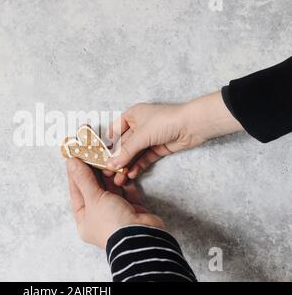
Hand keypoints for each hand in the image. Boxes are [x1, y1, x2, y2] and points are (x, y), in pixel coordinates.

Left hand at [66, 158, 164, 248]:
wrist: (142, 237)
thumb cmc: (112, 222)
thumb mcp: (93, 198)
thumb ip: (83, 179)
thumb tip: (71, 162)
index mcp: (85, 220)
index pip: (77, 192)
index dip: (75, 174)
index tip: (74, 157)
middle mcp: (99, 217)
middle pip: (94, 189)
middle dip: (94, 171)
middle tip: (92, 153)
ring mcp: (116, 213)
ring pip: (111, 189)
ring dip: (110, 175)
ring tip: (108, 159)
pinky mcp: (133, 209)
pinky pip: (127, 192)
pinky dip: (125, 181)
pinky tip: (123, 169)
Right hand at [105, 91, 243, 185]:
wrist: (193, 125)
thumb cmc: (166, 121)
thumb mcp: (141, 136)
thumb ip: (125, 152)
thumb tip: (110, 164)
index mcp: (132, 115)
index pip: (115, 130)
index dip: (108, 143)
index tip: (101, 157)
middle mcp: (139, 125)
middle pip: (124, 145)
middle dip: (117, 159)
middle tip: (108, 173)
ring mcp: (149, 138)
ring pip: (134, 154)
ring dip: (127, 165)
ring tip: (119, 179)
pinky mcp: (158, 148)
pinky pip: (144, 158)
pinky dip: (138, 166)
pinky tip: (131, 174)